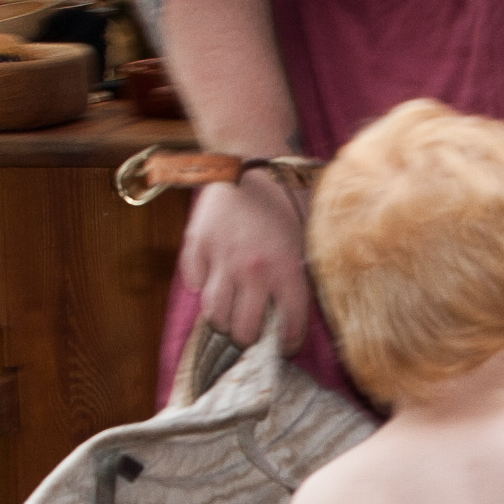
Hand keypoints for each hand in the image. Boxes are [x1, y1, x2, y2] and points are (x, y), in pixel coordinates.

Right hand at [180, 173, 319, 353]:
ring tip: (231, 314)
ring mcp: (220, 259)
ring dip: (223, 319)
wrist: (251, 159)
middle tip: (253, 332)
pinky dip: (201, 285)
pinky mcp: (196, 245)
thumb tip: (301, 307)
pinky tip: (213, 279)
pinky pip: (193, 282)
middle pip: (243, 330)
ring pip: (214, 313)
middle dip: (250, 338)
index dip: (289, 342)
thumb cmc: (288, 196)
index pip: (289, 326)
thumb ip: (305, 271)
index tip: (287, 343)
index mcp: (286, 269)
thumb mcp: (310, 234)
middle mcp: (252, 271)